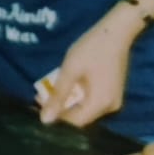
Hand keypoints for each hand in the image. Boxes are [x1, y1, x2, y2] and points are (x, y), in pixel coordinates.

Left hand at [41, 4, 142, 127]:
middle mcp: (110, 108)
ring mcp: (113, 100)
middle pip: (80, 116)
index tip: (37, 107)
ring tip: (48, 89)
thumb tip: (45, 120)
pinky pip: (92, 100)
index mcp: (100, 104)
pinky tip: (65, 84)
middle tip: (39, 96)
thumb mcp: (71, 69)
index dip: (56, 117)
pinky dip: (78, 95)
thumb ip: (58, 95)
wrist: (116, 32)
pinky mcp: (112, 92)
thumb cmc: (92, 48)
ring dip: (67, 100)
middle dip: (59, 107)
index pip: (75, 122)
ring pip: (85, 108)